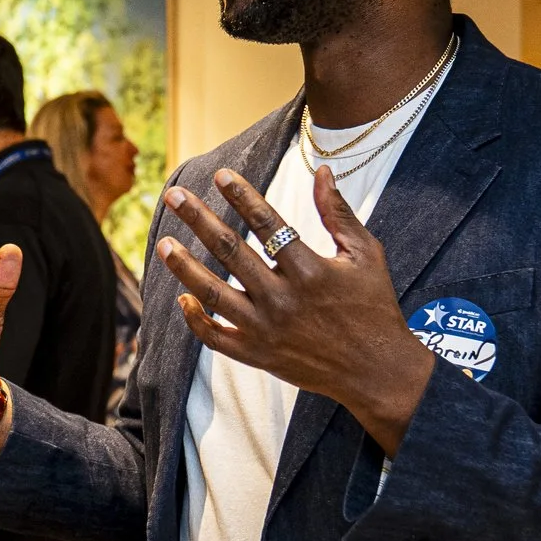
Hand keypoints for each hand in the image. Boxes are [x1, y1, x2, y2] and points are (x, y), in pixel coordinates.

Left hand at [158, 166, 435, 453]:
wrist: (377, 371)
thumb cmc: (374, 306)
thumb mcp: (365, 254)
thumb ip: (337, 213)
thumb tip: (320, 169)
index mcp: (310, 270)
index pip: (266, 223)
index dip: (242, 196)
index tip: (220, 175)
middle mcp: (283, 299)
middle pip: (230, 251)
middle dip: (199, 219)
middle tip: (174, 196)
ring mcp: (266, 330)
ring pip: (213, 293)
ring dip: (185, 266)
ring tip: (164, 243)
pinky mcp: (258, 355)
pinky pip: (215, 337)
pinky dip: (196, 319)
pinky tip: (182, 298)